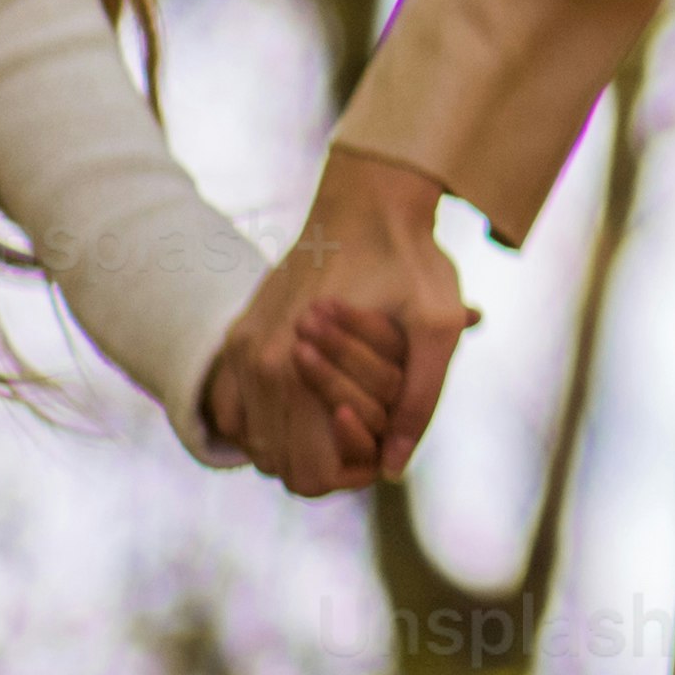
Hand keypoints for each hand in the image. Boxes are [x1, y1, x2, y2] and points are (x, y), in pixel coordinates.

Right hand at [211, 150, 475, 487]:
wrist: (368, 199)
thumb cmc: (410, 260)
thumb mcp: (437, 327)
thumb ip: (420, 401)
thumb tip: (396, 467)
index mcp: (296, 370)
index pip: (307, 475)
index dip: (350, 475)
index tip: (382, 446)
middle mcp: (257, 365)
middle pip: (279, 464)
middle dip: (325, 461)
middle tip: (369, 428)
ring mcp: (241, 350)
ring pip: (255, 440)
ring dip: (296, 441)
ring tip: (345, 411)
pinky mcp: (240, 336)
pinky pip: (236, 409)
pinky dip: (267, 420)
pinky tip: (309, 402)